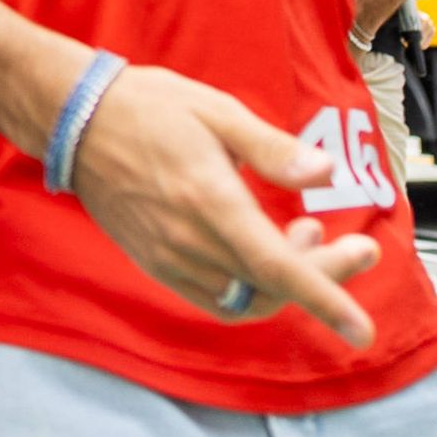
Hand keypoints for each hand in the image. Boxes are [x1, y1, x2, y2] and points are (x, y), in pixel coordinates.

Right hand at [64, 64, 383, 345]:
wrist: (74, 120)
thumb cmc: (148, 107)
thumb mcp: (217, 111)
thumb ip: (273, 149)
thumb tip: (326, 172)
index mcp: (209, 201)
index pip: (276, 266)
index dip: (324, 298)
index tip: (361, 329)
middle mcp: (187, 240)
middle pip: (270, 288)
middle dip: (324, 278)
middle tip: (359, 249)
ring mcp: (167, 257)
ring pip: (243, 301)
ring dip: (287, 282)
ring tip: (306, 234)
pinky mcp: (154, 263)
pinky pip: (213, 298)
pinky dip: (251, 288)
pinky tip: (262, 248)